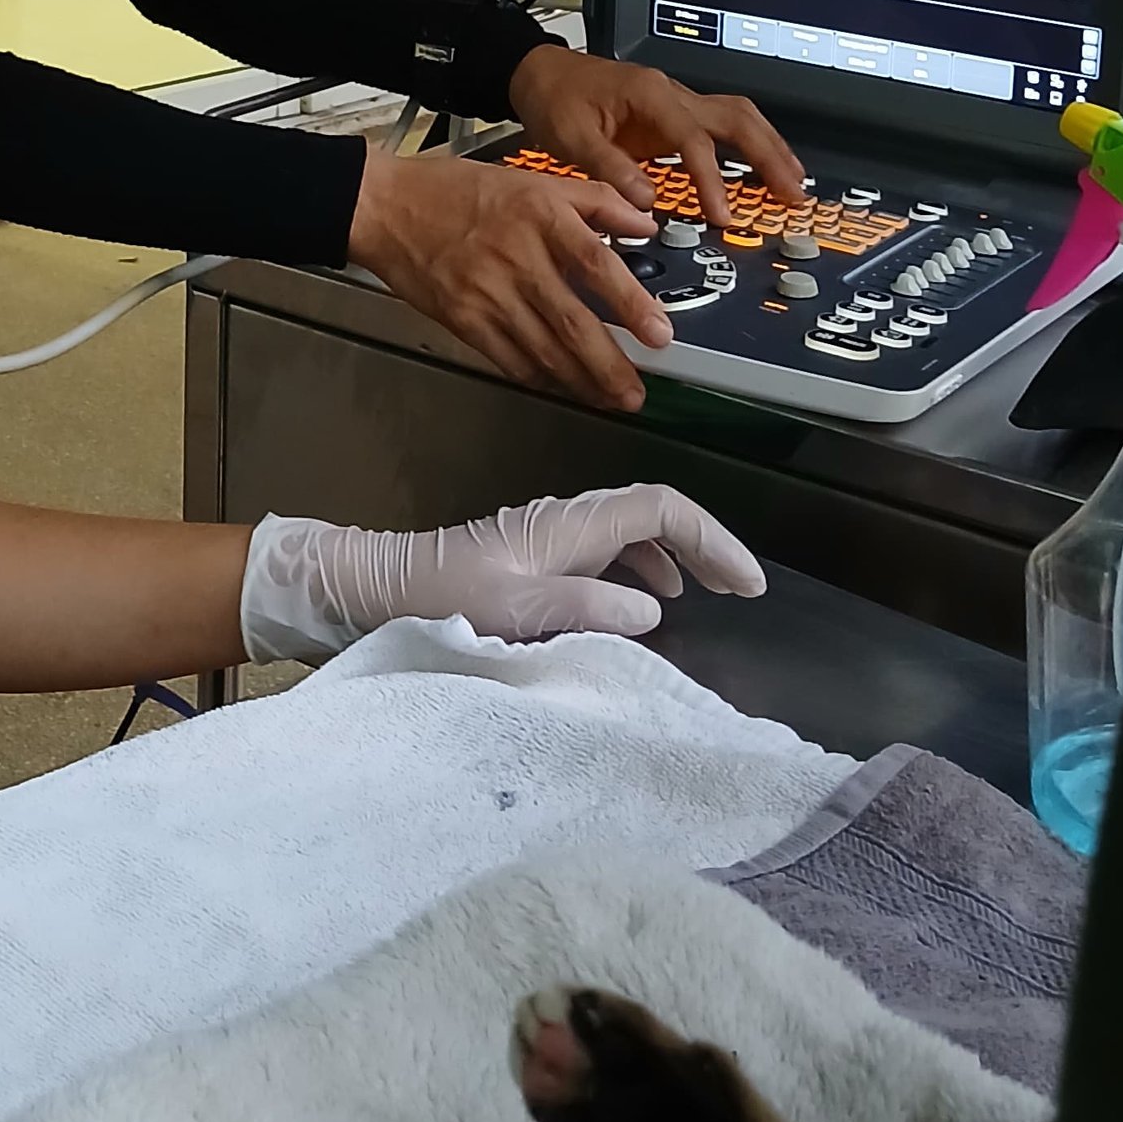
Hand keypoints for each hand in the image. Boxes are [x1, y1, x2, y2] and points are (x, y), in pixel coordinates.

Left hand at [239, 483, 763, 663]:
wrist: (373, 588)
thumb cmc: (440, 601)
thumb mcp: (516, 613)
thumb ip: (588, 610)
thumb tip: (656, 612)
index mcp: (569, 526)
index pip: (661, 509)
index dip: (712, 540)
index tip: (749, 585)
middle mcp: (566, 522)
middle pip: (654, 512)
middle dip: (705, 543)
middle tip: (743, 589)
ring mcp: (549, 537)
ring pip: (631, 529)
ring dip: (676, 555)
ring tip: (708, 595)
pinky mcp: (532, 557)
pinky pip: (605, 551)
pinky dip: (639, 569)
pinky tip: (644, 602)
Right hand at [349, 141, 671, 411]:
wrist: (387, 207)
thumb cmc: (457, 191)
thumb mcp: (531, 177)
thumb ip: (595, 199)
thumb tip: (644, 225)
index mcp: (538, 215)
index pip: (595, 264)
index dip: (631, 303)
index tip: (659, 334)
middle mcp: (515, 257)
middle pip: (572, 323)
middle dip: (609, 366)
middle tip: (636, 392)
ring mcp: (486, 294)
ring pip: (543, 350)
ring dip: (580, 381)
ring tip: (609, 397)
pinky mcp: (462, 320)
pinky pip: (508, 358)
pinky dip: (539, 376)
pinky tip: (561, 383)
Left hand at [508, 43, 805, 224]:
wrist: (540, 73)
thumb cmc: (554, 99)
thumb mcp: (571, 136)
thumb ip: (609, 168)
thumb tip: (647, 203)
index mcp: (649, 94)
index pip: (693, 139)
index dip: (711, 179)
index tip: (722, 215)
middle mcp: (672, 94)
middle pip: (736, 118)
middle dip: (768, 154)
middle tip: (792, 192)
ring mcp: (677, 103)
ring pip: (737, 118)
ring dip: (768, 148)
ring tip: (793, 183)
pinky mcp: (674, 116)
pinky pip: (722, 129)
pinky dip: (749, 147)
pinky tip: (764, 170)